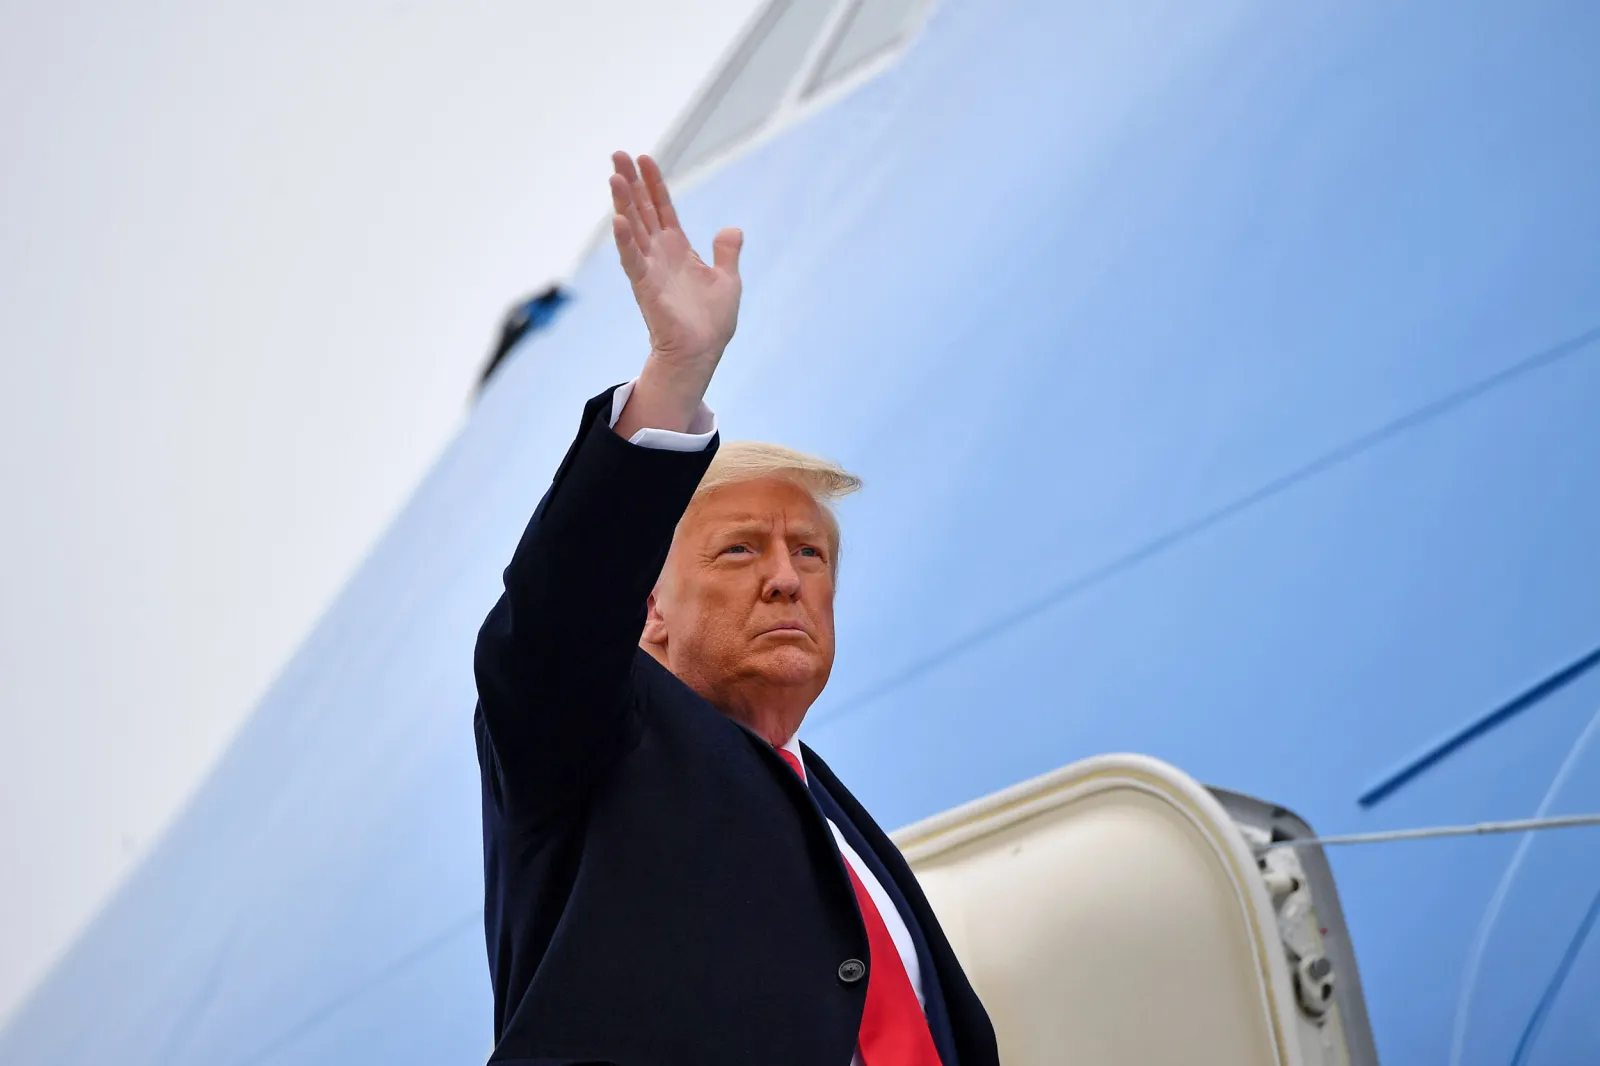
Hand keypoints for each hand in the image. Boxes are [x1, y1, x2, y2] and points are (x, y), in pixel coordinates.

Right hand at [609, 151, 742, 435]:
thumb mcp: (728, 280)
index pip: (663, 208)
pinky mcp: (646, 287)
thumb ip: (727, 253)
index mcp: (678, 249)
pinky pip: (632, 260)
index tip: (645, 158)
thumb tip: (732, 229)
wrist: (703, 352)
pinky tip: (618, 219)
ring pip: (632, 229)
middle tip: (617, 154)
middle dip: (630, 182)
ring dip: (622, 203)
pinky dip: (625, 241)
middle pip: (641, 210)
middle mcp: (659, 254)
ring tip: (614, 176)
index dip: (654, 183)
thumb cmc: (711, 322)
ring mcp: (650, 269)